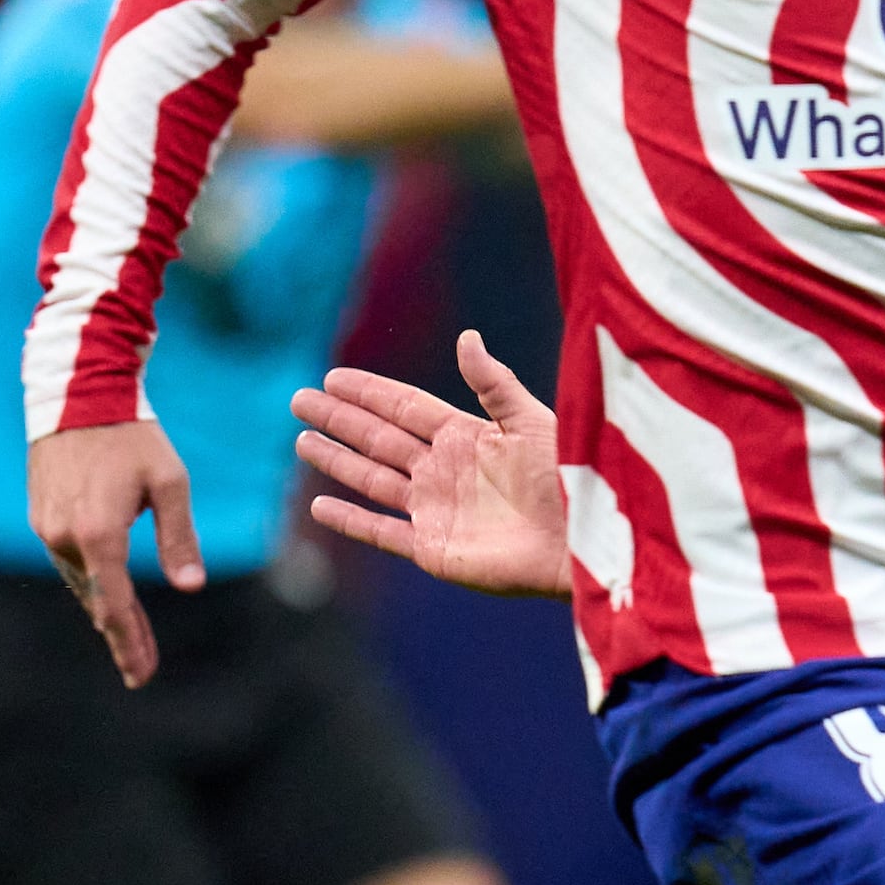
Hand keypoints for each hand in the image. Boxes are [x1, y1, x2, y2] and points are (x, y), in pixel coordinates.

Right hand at [31, 419, 200, 685]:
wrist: (78, 395)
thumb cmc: (134, 438)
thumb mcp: (170, 484)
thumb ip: (178, 538)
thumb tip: (191, 586)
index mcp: (98, 533)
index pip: (113, 603)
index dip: (128, 641)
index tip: (141, 673)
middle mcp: (65, 536)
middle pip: (96, 600)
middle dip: (121, 635)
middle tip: (141, 672)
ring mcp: (47, 526)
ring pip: (81, 581)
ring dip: (105, 608)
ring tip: (129, 641)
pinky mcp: (41, 515)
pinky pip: (70, 559)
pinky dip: (90, 581)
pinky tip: (106, 595)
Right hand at [294, 329, 566, 597]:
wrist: (584, 541)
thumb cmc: (570, 479)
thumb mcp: (531, 421)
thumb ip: (494, 384)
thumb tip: (467, 336)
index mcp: (468, 437)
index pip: (405, 408)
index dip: (370, 393)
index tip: (333, 377)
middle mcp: (445, 471)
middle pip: (380, 439)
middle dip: (340, 420)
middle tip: (300, 400)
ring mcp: (436, 510)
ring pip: (373, 479)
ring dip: (337, 461)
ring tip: (302, 441)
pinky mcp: (434, 548)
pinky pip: (381, 532)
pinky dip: (350, 520)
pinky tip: (319, 505)